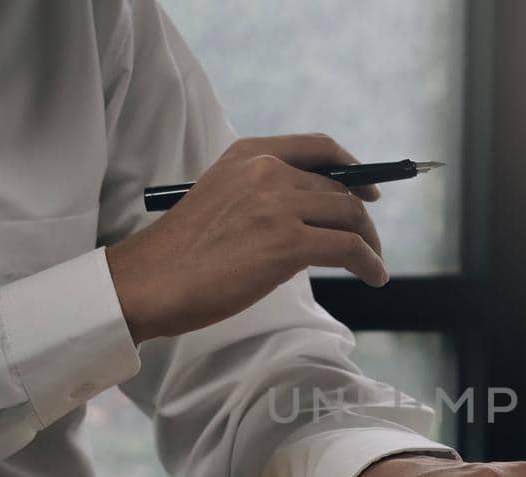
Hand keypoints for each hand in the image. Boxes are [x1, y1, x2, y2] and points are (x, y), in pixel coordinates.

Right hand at [106, 133, 386, 342]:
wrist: (150, 281)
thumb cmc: (181, 251)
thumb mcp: (220, 197)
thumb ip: (261, 192)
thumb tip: (310, 211)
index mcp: (248, 154)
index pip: (319, 147)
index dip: (353, 167)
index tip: (368, 188)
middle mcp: (266, 171)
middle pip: (339, 187)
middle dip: (361, 216)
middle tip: (368, 242)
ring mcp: (278, 205)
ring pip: (350, 215)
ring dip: (370, 242)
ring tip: (373, 264)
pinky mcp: (288, 243)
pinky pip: (349, 248)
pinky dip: (370, 262)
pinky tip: (374, 277)